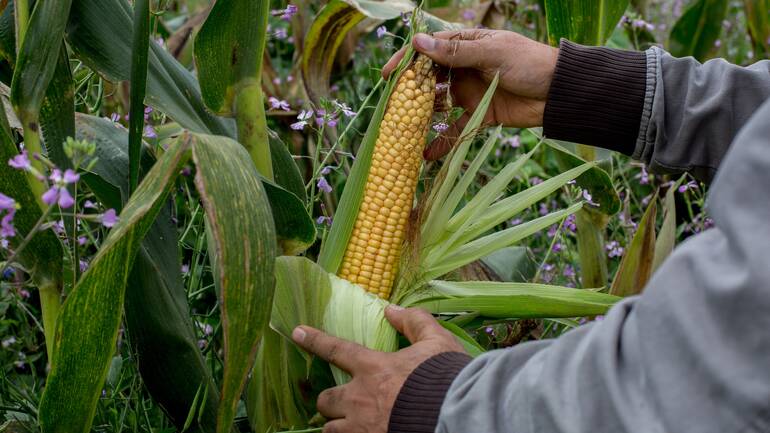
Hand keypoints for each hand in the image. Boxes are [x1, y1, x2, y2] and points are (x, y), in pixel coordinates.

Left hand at [291, 306, 465, 432]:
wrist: (457, 417)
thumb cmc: (446, 379)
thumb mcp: (436, 343)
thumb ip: (414, 322)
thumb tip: (392, 309)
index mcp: (373, 369)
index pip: (336, 349)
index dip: (315, 340)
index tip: (297, 333)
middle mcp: (360, 399)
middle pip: (325, 400)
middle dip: (329, 402)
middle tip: (342, 403)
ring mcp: (361, 428)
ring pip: (330, 430)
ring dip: (337, 427)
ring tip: (351, 426)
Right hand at [382, 29, 558, 158]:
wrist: (560, 92)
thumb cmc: (530, 63)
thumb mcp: (492, 54)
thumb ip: (455, 54)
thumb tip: (418, 43)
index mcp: (466, 47)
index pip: (429, 51)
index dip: (407, 62)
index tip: (388, 76)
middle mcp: (463, 69)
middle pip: (429, 80)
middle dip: (409, 93)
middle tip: (389, 107)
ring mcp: (470, 93)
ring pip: (438, 106)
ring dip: (421, 117)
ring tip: (402, 130)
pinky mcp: (479, 116)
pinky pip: (456, 129)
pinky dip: (442, 142)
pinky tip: (426, 155)